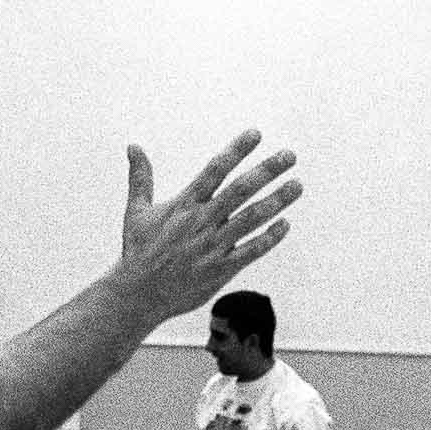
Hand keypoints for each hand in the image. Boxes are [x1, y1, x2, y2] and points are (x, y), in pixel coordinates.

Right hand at [117, 131, 302, 324]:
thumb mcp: (137, 211)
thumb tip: (133, 146)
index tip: (256, 134)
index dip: (236, 150)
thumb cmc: (138, 251)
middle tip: (290, 156)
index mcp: (184, 205)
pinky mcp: (221, 269)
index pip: (215, 170)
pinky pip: (251, 251)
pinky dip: (269, 238)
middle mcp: (202, 222)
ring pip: (251, 218)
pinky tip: (285, 224)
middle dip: (267, 171)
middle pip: (240, 190)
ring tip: (297, 185)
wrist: (139, 295)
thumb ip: (140, 177)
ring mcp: (213, 246)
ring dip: (277, 200)